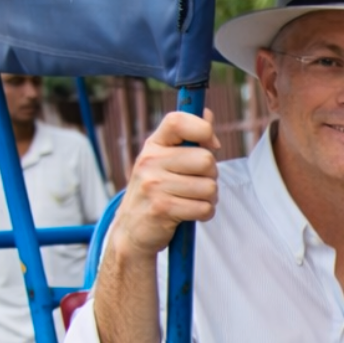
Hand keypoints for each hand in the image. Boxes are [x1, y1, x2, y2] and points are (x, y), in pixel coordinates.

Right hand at [108, 110, 221, 261]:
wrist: (132, 229)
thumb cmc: (157, 190)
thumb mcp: (165, 160)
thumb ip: (188, 138)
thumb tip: (208, 113)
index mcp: (154, 145)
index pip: (178, 121)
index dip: (203, 129)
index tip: (211, 145)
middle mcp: (150, 161)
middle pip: (206, 160)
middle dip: (211, 176)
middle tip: (197, 184)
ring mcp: (154, 185)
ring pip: (209, 187)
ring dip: (209, 198)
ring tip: (191, 200)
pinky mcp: (162, 208)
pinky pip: (204, 208)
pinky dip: (204, 213)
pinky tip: (189, 213)